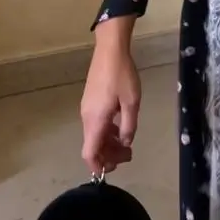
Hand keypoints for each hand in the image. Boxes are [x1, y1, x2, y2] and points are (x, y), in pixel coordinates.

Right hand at [80, 27, 140, 175]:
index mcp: (95, 120)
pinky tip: (121, 127)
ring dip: (109, 143)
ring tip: (127, 143)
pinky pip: (96, 124)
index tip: (111, 169)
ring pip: (95, 134)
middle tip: (128, 155)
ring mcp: (87, 109)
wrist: (110, 50)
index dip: (98, 166)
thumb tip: (125, 143)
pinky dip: (107, 131)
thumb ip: (129, 126)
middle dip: (109, 154)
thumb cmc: (122, 76)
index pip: (89, 152)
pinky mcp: (90, 101)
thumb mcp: (132, 103)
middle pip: (93, 145)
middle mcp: (87, 117)